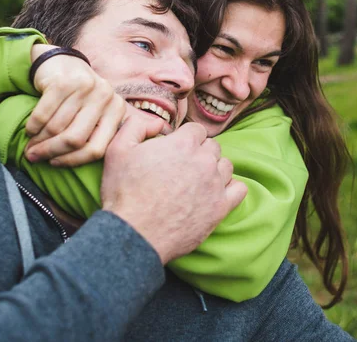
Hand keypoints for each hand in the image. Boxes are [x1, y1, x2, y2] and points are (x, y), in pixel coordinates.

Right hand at [25, 44, 125, 166]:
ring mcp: (84, 87)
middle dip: (52, 151)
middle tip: (35, 157)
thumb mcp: (95, 113)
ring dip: (39, 141)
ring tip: (30, 147)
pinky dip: (33, 126)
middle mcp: (105, 96)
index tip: (55, 164)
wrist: (62, 61)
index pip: (97, 148)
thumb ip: (95, 134)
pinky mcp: (63, 81)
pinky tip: (29, 130)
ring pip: (57, 127)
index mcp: (117, 110)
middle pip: (75, 139)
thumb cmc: (78, 97)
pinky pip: (43, 114)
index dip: (73, 160)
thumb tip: (74, 167)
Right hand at [101, 117, 246, 263]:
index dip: (183, 138)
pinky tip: (214, 192)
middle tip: (180, 167)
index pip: (196, 130)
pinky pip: (239, 189)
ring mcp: (215, 185)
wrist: (134, 233)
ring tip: (195, 180)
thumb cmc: (124, 192)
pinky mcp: (220, 208)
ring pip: (225, 166)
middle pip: (212, 147)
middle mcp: (204, 161)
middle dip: (198, 152)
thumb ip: (138, 126)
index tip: (173, 150)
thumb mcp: (117, 149)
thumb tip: (158, 122)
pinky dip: (230, 188)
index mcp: (183, 143)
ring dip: (213, 169)